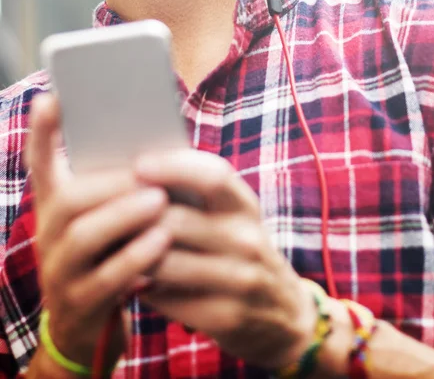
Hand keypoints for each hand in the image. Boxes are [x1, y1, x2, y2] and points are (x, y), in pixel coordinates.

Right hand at [27, 94, 170, 367]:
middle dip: (110, 183)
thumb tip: (162, 148)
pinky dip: (135, 257)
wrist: (93, 321)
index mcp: (59, 205)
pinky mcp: (78, 305)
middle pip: (67, 198)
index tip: (52, 98)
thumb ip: (126, 185)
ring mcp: (59, 271)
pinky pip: (104, 279)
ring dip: (124, 215)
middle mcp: (50, 233)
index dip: (44, 132)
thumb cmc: (115, 251)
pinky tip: (162, 242)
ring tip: (160, 201)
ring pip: (81, 237)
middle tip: (149, 175)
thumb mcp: (114, 215)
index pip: (42, 163)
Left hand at [134, 149, 317, 368]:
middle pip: (176, 220)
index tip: (138, 162)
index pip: (213, 175)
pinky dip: (143, 288)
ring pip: (163, 263)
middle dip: (134, 216)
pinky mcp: (225, 317)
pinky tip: (136, 280)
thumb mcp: (235, 219)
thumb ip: (199, 198)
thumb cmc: (242, 252)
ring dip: (131, 255)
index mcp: (246, 207)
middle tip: (104, 212)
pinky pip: (166, 298)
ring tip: (113, 247)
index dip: (174, 166)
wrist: (282, 312)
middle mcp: (247, 239)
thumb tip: (138, 174)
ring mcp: (239, 280)